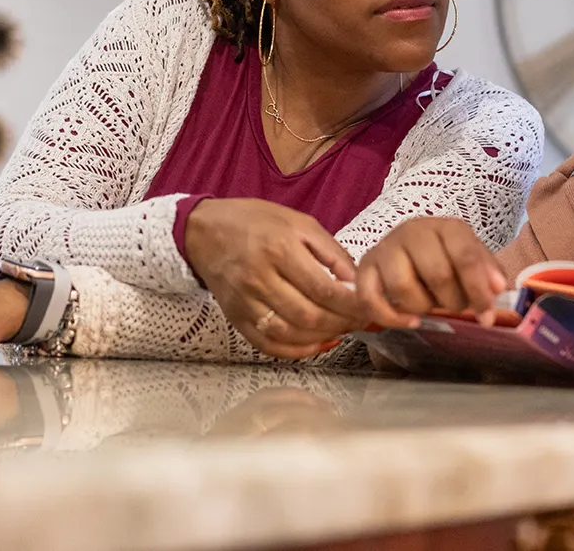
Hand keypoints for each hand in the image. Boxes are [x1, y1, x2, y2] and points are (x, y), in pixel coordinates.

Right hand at [184, 198, 365, 359]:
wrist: (206, 231)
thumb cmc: (257, 221)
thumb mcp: (300, 223)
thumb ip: (331, 252)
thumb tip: (356, 282)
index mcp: (279, 249)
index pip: (323, 289)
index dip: (351, 305)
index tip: (368, 308)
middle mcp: (259, 278)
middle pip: (308, 315)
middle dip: (341, 324)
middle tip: (359, 322)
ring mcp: (244, 301)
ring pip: (290, 333)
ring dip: (321, 338)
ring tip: (341, 331)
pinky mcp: (235, 317)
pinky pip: (267, 344)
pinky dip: (295, 351)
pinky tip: (315, 344)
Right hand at [356, 217, 505, 328]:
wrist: (403, 249)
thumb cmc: (442, 256)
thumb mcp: (468, 257)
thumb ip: (487, 270)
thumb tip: (498, 288)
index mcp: (446, 227)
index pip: (465, 256)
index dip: (478, 290)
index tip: (486, 316)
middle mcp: (413, 232)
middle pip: (437, 274)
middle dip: (452, 301)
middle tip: (456, 306)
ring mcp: (385, 249)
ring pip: (403, 287)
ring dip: (423, 307)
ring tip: (430, 305)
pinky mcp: (364, 270)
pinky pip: (371, 300)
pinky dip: (392, 317)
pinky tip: (410, 321)